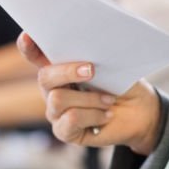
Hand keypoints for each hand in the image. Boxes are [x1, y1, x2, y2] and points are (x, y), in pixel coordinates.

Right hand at [18, 32, 162, 153]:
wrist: (140, 112)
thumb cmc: (123, 84)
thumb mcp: (111, 66)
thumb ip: (93, 56)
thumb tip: (87, 46)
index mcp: (59, 67)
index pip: (35, 55)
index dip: (28, 46)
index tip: (28, 36)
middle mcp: (52, 89)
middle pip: (45, 77)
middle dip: (67, 71)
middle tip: (92, 70)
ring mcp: (56, 111)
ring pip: (58, 99)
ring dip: (89, 98)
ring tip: (109, 101)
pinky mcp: (64, 131)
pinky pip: (71, 119)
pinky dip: (93, 115)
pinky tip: (106, 115)